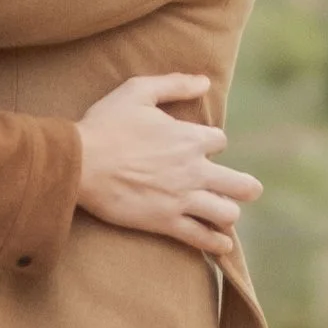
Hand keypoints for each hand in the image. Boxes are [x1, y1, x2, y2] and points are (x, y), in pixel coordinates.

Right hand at [74, 73, 261, 252]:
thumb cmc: (106, 124)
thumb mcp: (139, 91)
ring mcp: (181, 199)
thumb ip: (175, 84)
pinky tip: (222, 245)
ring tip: (225, 215)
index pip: (220, 141)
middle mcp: (193, 170)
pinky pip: (201, 238)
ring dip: (228, 214)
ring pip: (226, 214)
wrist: (79, 163)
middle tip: (247, 189)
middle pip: (239, 184)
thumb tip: (204, 82)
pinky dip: (216, 243)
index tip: (200, 147)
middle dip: (246, 187)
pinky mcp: (165, 222)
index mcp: (189, 138)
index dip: (211, 143)